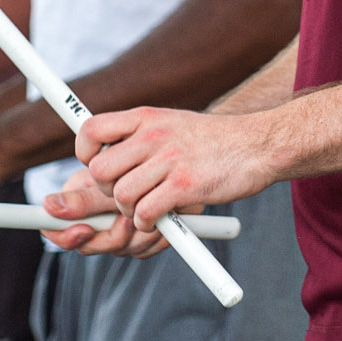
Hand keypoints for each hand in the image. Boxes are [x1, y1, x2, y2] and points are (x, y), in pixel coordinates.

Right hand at [41, 168, 174, 258]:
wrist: (169, 173)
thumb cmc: (135, 169)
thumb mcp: (106, 185)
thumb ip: (81, 200)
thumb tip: (49, 204)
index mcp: (75, 205)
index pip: (54, 230)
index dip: (65, 236)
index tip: (84, 230)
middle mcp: (92, 221)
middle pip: (88, 246)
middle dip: (110, 235)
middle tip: (125, 218)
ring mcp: (114, 232)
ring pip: (118, 250)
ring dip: (136, 235)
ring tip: (146, 211)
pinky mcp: (136, 240)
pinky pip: (140, 251)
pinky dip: (151, 238)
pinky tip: (158, 222)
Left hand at [70, 105, 278, 233]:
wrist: (257, 145)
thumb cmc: (212, 141)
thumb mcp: (171, 123)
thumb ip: (139, 136)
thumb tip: (102, 156)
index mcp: (146, 117)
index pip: (91, 130)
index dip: (84, 154)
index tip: (96, 167)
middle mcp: (153, 134)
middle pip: (99, 171)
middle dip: (106, 192)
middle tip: (126, 196)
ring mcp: (170, 160)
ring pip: (121, 195)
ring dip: (129, 212)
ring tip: (146, 210)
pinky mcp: (186, 186)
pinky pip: (146, 212)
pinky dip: (147, 223)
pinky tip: (159, 219)